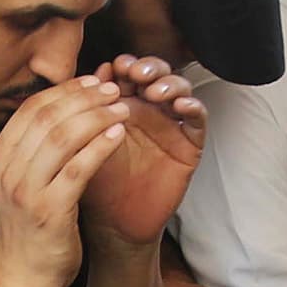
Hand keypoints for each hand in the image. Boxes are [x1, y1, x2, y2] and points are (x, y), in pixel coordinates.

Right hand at [0, 77, 129, 286]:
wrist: (22, 277)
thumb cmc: (28, 228)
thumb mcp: (19, 181)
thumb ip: (34, 149)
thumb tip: (65, 109)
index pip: (31, 108)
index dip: (65, 90)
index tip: (92, 81)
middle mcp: (7, 170)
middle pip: (47, 116)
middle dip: (84, 97)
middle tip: (112, 89)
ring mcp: (26, 190)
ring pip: (63, 136)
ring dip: (97, 116)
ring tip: (121, 108)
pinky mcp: (49, 210)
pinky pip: (78, 168)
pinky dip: (100, 146)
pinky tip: (118, 135)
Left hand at [77, 56, 204, 247]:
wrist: (114, 222)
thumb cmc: (98, 182)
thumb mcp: (87, 142)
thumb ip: (89, 110)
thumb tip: (94, 71)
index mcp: (124, 104)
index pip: (131, 71)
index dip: (127, 64)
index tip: (116, 66)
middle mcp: (150, 110)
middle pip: (158, 74)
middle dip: (149, 68)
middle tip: (136, 75)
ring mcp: (171, 125)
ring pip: (180, 90)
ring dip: (171, 84)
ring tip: (156, 91)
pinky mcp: (189, 145)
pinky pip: (199, 121)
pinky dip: (194, 108)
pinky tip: (182, 106)